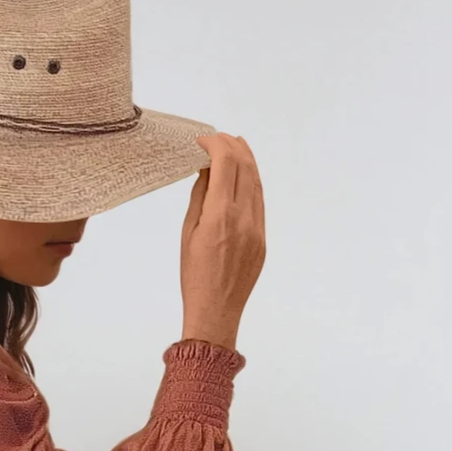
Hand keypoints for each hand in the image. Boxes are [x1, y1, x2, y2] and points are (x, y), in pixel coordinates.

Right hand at [180, 133, 265, 347]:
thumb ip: (200, 197)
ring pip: (256, 182)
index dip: (215, 144)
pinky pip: (260, 201)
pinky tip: (242, 177)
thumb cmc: (194, 277)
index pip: (225, 164)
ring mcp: (257, 228)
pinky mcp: (263, 238)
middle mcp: (243, 218)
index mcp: (220, 217)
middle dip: (232, 146)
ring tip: (234, 147)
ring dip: (246, 160)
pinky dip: (251, 182)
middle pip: (244, 167)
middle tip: (218, 139)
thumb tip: (206, 170)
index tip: (203, 141)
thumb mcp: (188, 233)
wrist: (216, 311)